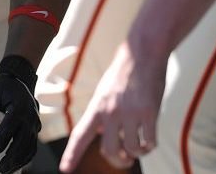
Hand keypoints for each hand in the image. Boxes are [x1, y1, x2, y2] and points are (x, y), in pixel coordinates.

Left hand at [0, 56, 40, 173]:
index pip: (9, 128)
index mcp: (18, 106)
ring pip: (29, 146)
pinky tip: (15, 166)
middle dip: (11, 157)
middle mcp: (30, 116)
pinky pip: (32, 147)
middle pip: (22, 141)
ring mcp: (35, 124)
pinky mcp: (35, 130)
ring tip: (6, 170)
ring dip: (19, 161)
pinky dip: (25, 158)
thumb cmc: (2, 88)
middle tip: (0, 168)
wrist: (19, 81)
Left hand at [60, 43, 166, 171]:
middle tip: (125, 158)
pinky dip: (149, 146)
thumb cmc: (123, 74)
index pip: (81, 135)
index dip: (72, 154)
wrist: (142, 55)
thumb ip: (102, 114)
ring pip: (132, 149)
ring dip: (136, 153)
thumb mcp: (104, 93)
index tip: (65, 169)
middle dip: (118, 159)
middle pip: (109, 151)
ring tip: (139, 146)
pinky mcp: (150, 113)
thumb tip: (103, 134)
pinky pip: (149, 142)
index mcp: (96, 107)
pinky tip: (148, 140)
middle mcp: (111, 112)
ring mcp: (131, 113)